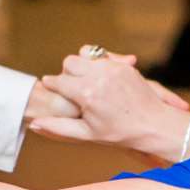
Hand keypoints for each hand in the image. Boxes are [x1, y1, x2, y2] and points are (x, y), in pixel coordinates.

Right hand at [29, 52, 189, 159]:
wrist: (155, 126)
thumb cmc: (120, 134)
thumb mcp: (86, 134)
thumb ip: (58, 128)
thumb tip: (34, 124)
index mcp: (86, 94)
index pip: (57, 81)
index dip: (52, 86)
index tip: (50, 88)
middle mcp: (98, 76)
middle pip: (69, 62)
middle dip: (66, 73)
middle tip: (69, 86)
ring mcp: (113, 68)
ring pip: (85, 54)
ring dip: (81, 65)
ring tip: (84, 81)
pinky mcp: (124, 66)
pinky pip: (103, 55)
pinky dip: (97, 63)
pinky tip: (99, 77)